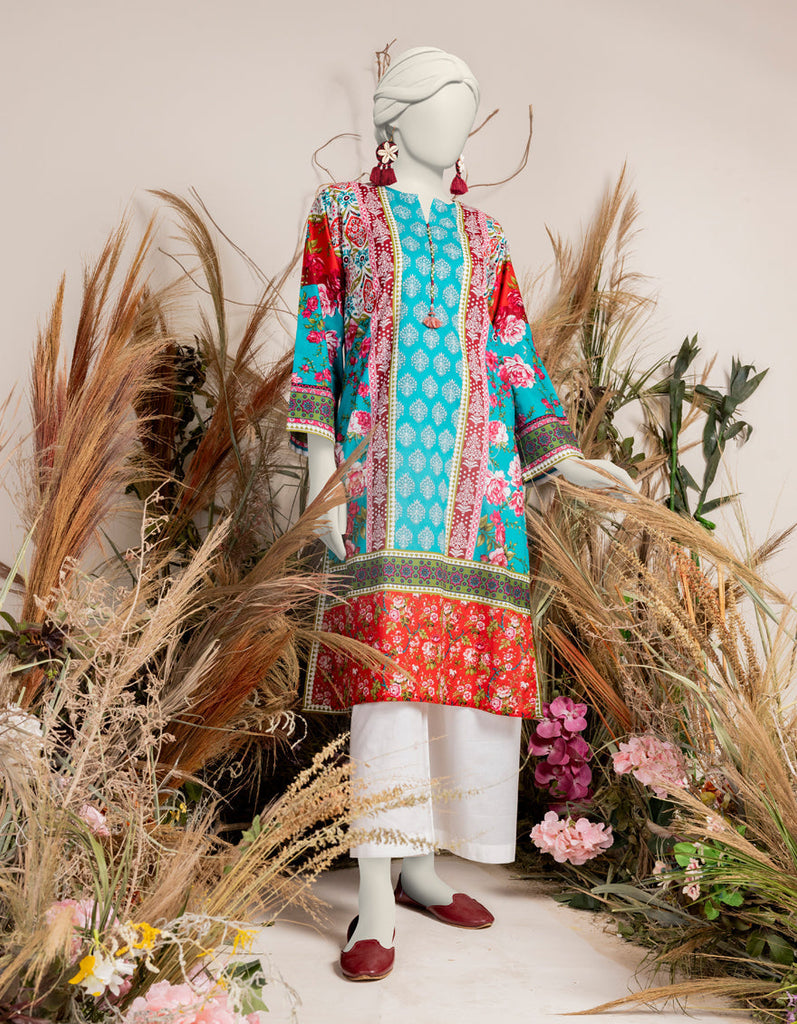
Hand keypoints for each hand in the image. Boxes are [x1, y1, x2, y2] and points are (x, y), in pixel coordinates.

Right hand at [306, 433, 346, 558]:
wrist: (319, 469)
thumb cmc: (334, 483)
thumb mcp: (342, 500)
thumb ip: (341, 517)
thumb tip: (341, 533)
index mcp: (327, 513)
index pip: (334, 536)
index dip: (339, 548)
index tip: (344, 556)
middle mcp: (318, 515)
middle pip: (325, 537)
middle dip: (333, 547)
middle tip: (342, 556)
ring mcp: (312, 513)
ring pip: (319, 533)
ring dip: (327, 541)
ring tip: (337, 549)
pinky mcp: (310, 510)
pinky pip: (315, 526)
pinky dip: (322, 534)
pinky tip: (328, 537)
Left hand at [553, 457, 638, 497]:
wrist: (568, 469)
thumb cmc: (578, 471)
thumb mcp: (589, 476)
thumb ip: (602, 480)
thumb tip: (615, 485)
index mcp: (607, 467)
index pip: (623, 475)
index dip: (630, 484)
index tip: (635, 493)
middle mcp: (609, 470)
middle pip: (623, 480)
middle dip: (630, 490)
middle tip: (636, 500)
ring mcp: (605, 476)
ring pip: (618, 485)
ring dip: (624, 493)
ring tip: (631, 503)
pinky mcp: (601, 481)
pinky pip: (611, 488)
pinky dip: (616, 494)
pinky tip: (621, 500)